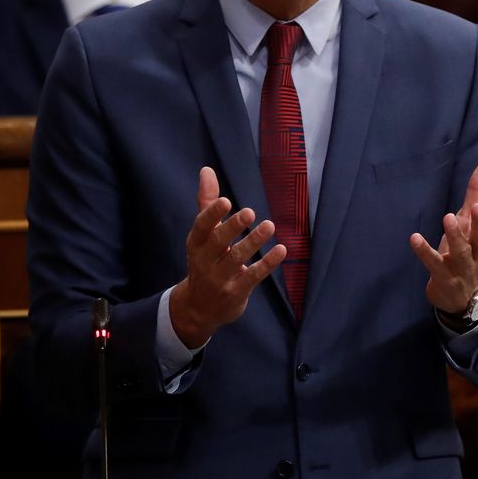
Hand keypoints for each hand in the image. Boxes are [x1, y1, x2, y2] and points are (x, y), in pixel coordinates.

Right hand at [168, 167, 285, 347]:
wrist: (200, 308)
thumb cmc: (205, 262)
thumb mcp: (202, 236)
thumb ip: (206, 203)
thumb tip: (207, 170)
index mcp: (195, 244)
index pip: (201, 227)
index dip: (211, 215)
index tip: (225, 201)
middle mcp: (205, 261)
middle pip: (218, 242)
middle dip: (232, 227)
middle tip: (249, 211)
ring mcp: (220, 279)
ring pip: (237, 259)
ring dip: (254, 242)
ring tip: (269, 225)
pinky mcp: (237, 292)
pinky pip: (254, 277)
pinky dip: (267, 263)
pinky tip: (281, 250)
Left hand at [410, 161, 477, 313]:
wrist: (459, 299)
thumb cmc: (465, 253)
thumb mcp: (470, 224)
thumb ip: (477, 194)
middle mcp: (477, 255)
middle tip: (476, 206)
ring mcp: (461, 269)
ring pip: (461, 252)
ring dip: (455, 236)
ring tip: (449, 217)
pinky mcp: (443, 278)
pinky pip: (433, 264)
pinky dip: (424, 251)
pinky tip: (414, 238)